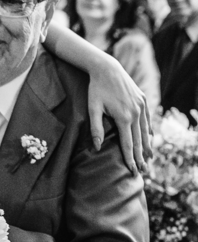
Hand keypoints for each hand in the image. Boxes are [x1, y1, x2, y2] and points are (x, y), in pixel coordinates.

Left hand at [87, 55, 150, 173]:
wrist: (107, 69)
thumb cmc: (96, 89)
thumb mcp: (92, 109)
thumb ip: (95, 129)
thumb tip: (96, 147)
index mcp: (124, 117)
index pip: (128, 144)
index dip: (130, 159)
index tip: (133, 171)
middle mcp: (136, 113)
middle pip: (139, 140)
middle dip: (141, 157)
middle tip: (142, 172)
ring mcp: (142, 106)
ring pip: (146, 131)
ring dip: (147, 146)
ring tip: (148, 159)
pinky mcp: (143, 100)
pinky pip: (148, 119)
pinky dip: (148, 131)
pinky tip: (149, 139)